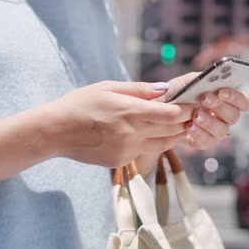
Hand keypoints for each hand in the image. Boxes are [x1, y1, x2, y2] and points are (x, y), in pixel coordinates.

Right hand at [42, 81, 194, 166]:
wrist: (55, 131)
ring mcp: (127, 150)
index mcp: (130, 111)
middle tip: (191, 114)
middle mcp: (132, 133)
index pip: (172, 114)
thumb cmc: (80, 104)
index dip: (187, 109)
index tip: (193, 103)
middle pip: (172, 130)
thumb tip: (164, 89)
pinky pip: (145, 151)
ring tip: (178, 125)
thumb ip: (139, 89)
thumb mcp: (108, 87)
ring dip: (174, 135)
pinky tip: (151, 134)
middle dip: (185, 122)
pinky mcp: (121, 161)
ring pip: (163, 144)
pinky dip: (153, 143)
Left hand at [156, 72, 248, 149]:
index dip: (236, 97)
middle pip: (235, 116)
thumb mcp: (188, 82)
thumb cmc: (178, 94)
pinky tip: (188, 125)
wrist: (160, 110)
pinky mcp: (203, 142)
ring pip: (222, 130)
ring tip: (195, 114)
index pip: (244, 102)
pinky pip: (207, 141)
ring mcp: (215, 132)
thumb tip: (212, 78)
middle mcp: (225, 117)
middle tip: (204, 98)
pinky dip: (198, 132)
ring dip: (209, 121)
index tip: (221, 91)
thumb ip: (202, 78)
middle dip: (220, 106)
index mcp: (227, 101)